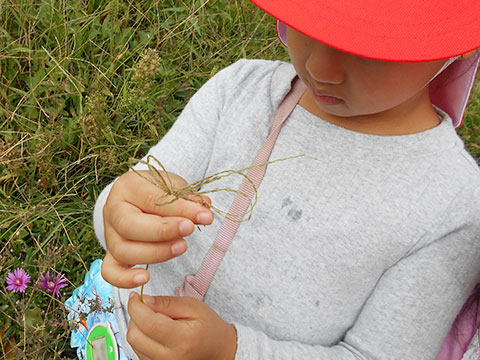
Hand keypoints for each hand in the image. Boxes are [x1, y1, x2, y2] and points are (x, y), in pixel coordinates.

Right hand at [101, 170, 213, 288]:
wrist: (140, 200)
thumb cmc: (160, 192)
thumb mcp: (174, 187)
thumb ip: (188, 199)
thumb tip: (204, 212)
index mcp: (128, 186)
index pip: (151, 199)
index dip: (180, 209)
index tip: (205, 216)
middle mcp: (113, 211)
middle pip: (129, 225)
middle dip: (163, 231)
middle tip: (190, 229)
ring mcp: (110, 235)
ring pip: (123, 250)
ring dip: (156, 253)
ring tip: (182, 246)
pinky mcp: (111, 255)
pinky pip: (110, 272)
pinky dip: (125, 279)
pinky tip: (146, 278)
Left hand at [127, 292, 236, 359]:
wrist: (217, 350)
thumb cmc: (208, 327)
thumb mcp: (193, 306)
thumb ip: (167, 302)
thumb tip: (144, 300)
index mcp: (182, 339)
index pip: (148, 323)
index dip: (136, 306)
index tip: (135, 295)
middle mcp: (170, 357)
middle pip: (135, 335)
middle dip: (135, 316)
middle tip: (146, 305)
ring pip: (133, 344)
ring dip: (137, 327)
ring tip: (154, 318)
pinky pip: (138, 351)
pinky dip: (141, 337)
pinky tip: (154, 331)